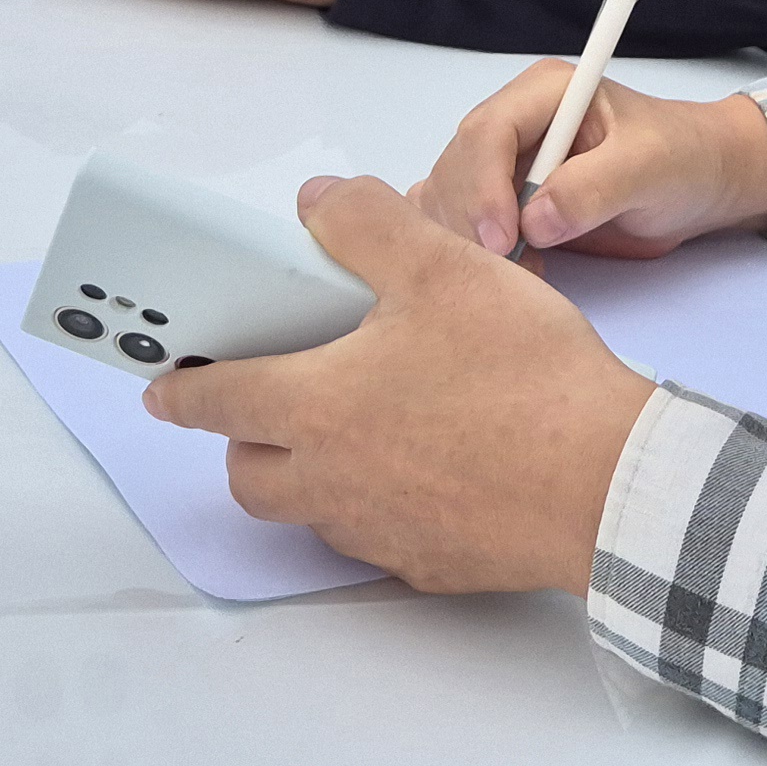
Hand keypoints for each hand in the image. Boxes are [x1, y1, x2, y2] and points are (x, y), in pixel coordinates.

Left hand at [143, 176, 651, 594]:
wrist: (605, 483)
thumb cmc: (523, 376)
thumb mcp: (443, 266)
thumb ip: (366, 224)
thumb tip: (316, 202)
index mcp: (318, 406)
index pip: (218, 400)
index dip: (182, 390)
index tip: (161, 388)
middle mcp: (333, 481)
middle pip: (250, 476)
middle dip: (242, 441)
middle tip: (268, 405)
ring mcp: (381, 532)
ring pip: (311, 512)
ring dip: (309, 475)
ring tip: (355, 430)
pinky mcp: (432, 562)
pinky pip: (378, 537)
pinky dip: (380, 504)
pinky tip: (429, 469)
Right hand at [412, 68, 766, 258]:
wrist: (701, 183)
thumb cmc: (683, 158)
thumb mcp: (651, 167)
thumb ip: (594, 188)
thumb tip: (533, 222)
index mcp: (546, 94)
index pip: (487, 132)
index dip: (483, 185)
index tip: (504, 238)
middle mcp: (516, 123)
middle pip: (459, 168)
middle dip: (472, 221)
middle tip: (509, 266)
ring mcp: (506, 163)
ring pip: (452, 200)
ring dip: (471, 242)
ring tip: (525, 270)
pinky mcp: (504, 201)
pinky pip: (463, 222)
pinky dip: (471, 250)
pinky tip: (511, 267)